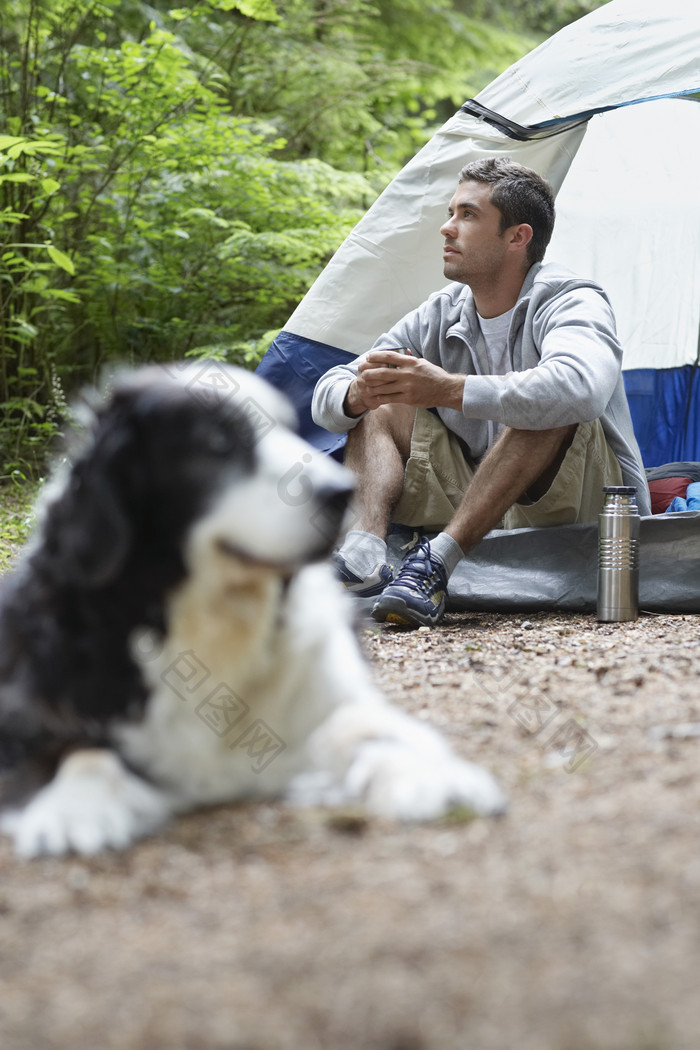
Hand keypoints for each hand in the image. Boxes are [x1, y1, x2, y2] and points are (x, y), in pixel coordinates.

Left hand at [345, 349, 464, 413]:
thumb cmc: (434, 375)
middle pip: (382, 373)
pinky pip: (389, 398)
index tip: (368, 357)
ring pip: (383, 387)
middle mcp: (407, 374)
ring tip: (364, 387)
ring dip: (371, 387)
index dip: (376, 356)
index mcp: (411, 363)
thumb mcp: (422, 363)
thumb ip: (409, 359)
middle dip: (369, 373)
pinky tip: (374, 397)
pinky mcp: (408, 399)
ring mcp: (407, 387)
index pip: (389, 356)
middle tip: (361, 374)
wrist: (446, 389)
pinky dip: (380, 398)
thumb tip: (400, 353)